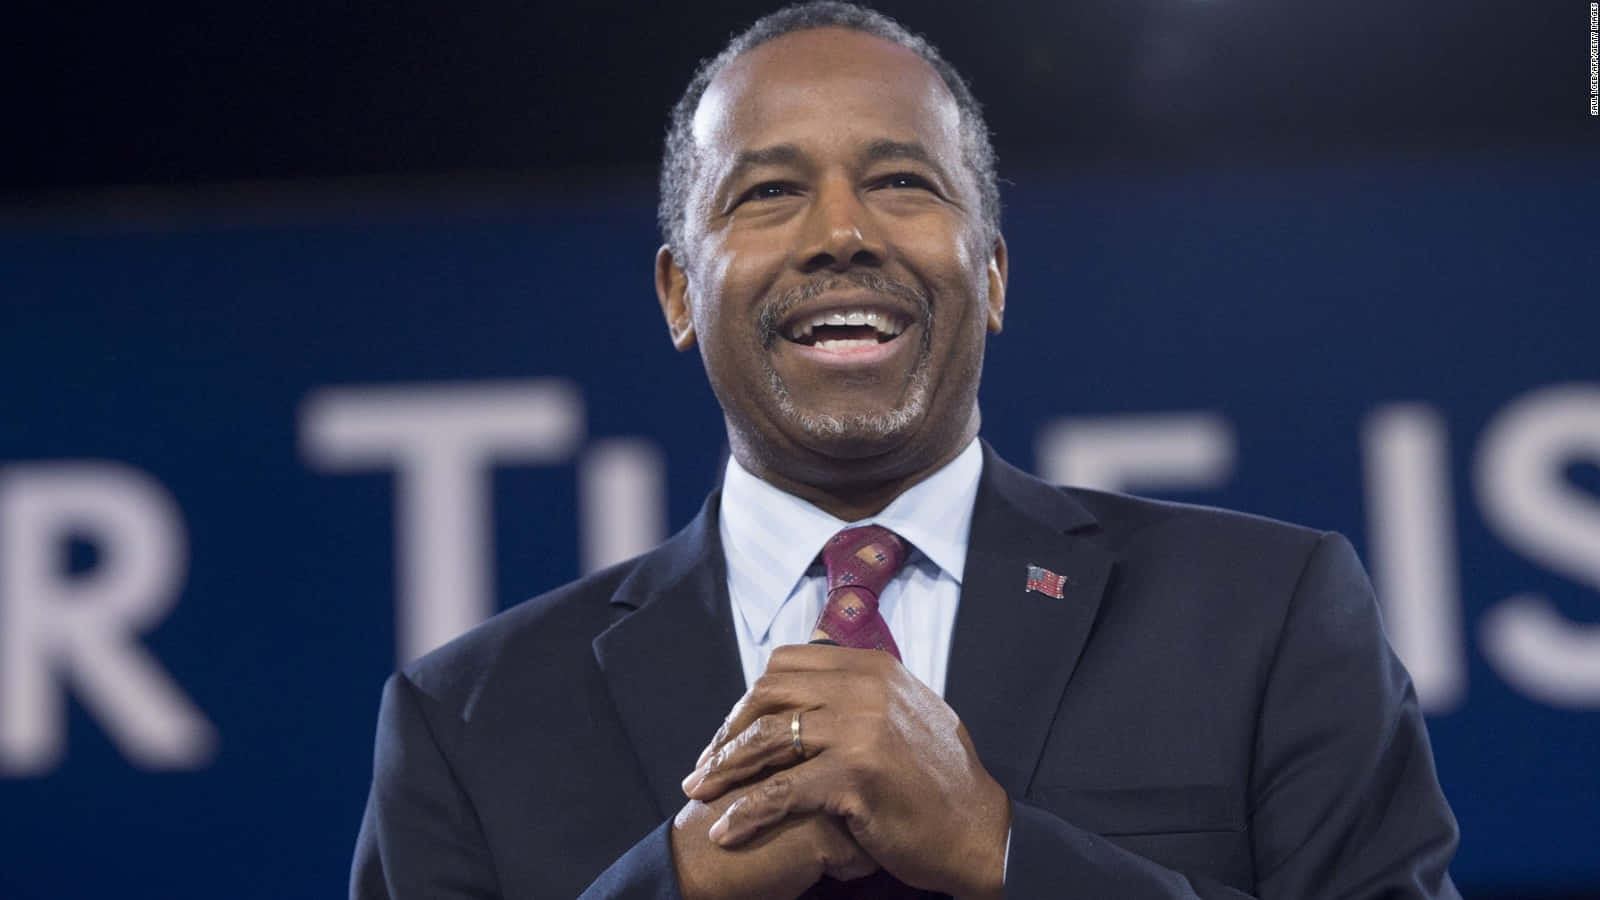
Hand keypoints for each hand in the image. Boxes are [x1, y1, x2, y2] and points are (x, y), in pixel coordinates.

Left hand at [681, 644, 1009, 898]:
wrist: (979, 830)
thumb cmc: (940, 780)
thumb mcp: (909, 711)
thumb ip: (864, 690)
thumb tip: (818, 672)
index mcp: (872, 667)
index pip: (787, 663)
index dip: (751, 697)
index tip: (734, 730)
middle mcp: (864, 688)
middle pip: (768, 694)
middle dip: (729, 729)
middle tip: (708, 763)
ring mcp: (859, 729)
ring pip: (767, 738)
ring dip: (725, 766)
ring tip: (699, 791)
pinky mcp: (854, 776)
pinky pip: (780, 792)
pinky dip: (746, 812)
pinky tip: (725, 831)